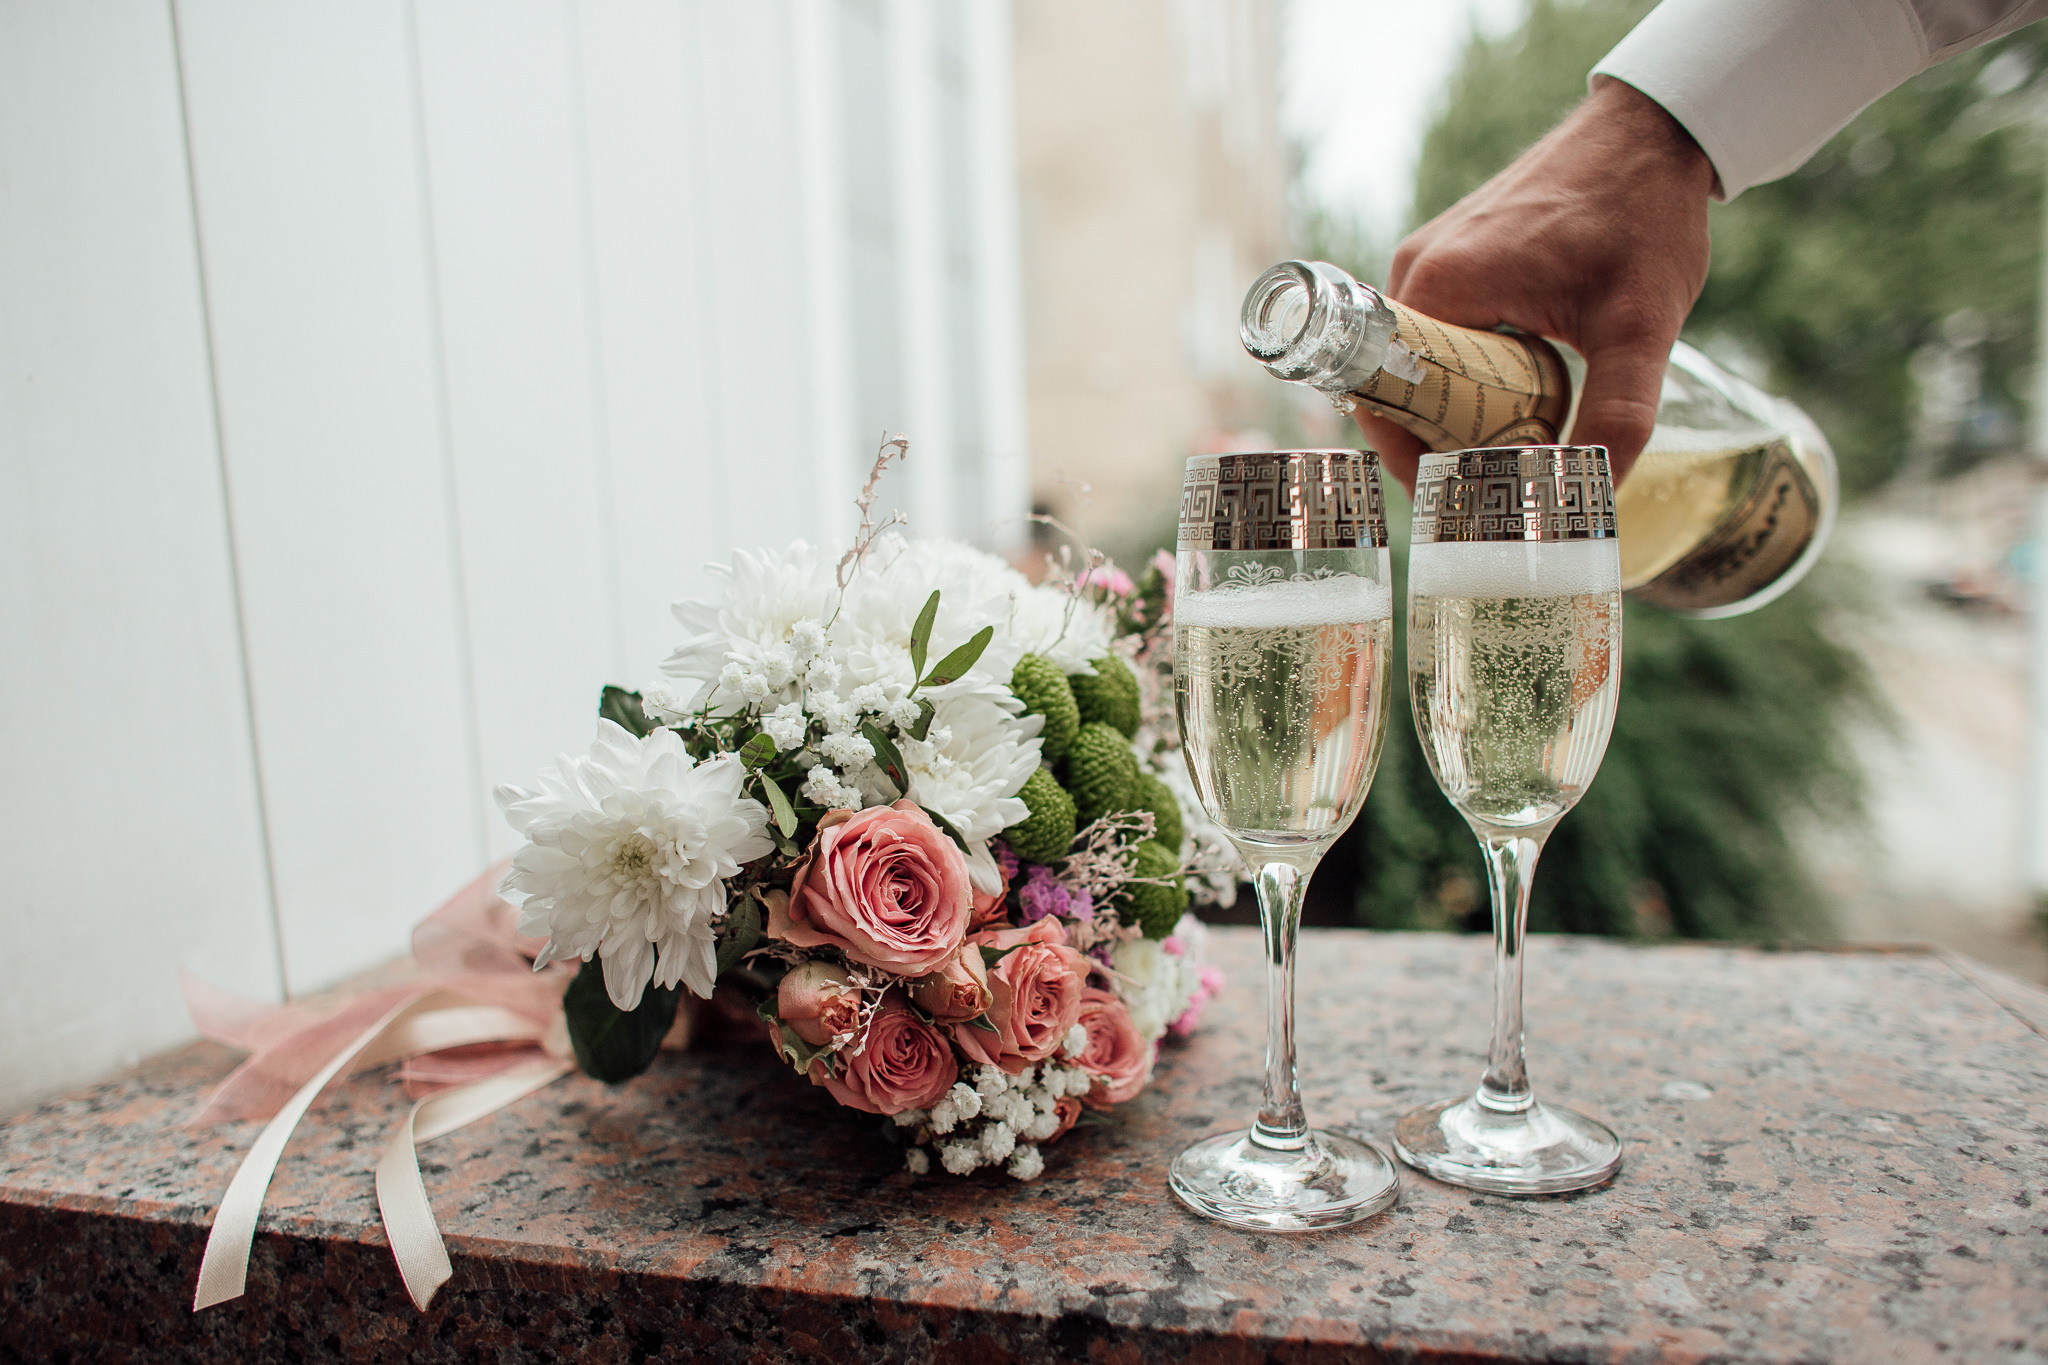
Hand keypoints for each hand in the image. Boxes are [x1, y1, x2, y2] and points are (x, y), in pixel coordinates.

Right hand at [1359, 76, 1714, 490]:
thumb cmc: (1642, 215)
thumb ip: (1619, 416)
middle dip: (1441, 445)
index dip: (1416, 464)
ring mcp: (1428, 261)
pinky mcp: (1450, 256)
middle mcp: (1416, 274)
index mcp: (1438, 290)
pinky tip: (1515, 396)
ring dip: (1457, 410)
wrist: (1652, 132)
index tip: (1460, 502)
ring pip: (1418, 366)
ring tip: (1510, 446)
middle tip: (1494, 487)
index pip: (1386, 405)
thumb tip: (1590, 492)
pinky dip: (1466, 374)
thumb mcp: (1641, 328)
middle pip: (1399, 390)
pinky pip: (1435, 336)